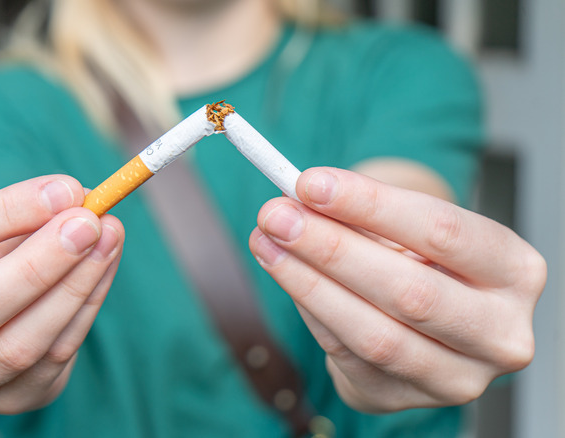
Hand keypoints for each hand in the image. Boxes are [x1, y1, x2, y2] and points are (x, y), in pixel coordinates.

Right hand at [0, 175, 123, 413]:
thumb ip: (18, 212)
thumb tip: (76, 198)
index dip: (5, 212)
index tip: (63, 189)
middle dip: (38, 265)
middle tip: (89, 222)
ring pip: (17, 349)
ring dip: (75, 288)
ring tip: (109, 237)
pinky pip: (51, 363)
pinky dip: (84, 310)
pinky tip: (101, 270)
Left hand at [249, 167, 545, 411]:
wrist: (431, 323)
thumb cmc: (424, 260)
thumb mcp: (411, 229)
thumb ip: (365, 213)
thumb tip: (299, 197)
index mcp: (514, 271)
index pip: (443, 231)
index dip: (371, 205)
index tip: (311, 183)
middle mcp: (499, 333)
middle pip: (409, 291)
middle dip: (331, 248)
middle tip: (277, 215)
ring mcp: (456, 377)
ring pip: (374, 335)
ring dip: (308, 284)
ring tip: (267, 243)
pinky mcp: (406, 399)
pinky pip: (347, 355)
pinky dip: (311, 310)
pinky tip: (285, 273)